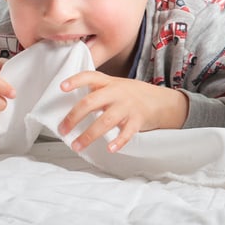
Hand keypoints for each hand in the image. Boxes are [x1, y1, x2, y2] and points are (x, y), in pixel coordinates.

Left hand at [58, 71, 187, 152]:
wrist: (162, 101)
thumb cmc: (134, 95)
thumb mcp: (117, 86)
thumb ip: (99, 91)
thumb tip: (73, 105)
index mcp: (110, 83)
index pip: (90, 76)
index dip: (76, 80)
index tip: (62, 87)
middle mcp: (117, 93)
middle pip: (91, 102)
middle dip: (74, 117)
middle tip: (63, 129)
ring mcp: (128, 106)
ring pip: (105, 121)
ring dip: (89, 135)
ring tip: (77, 145)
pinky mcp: (138, 120)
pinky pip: (127, 132)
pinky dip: (118, 141)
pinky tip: (110, 148)